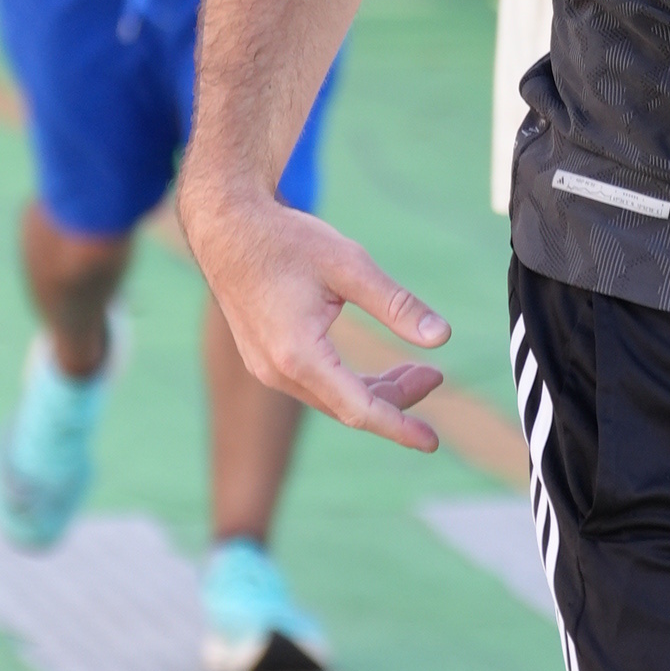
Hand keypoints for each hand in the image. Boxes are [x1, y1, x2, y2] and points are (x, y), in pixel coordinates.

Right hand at [180, 182, 453, 451]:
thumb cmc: (286, 241)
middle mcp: (277, 372)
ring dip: (375, 390)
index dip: (399, 428)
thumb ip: (397, 305)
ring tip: (416, 370)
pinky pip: (315, 386)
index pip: (359, 409)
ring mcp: (267, 368)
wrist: (227, 228)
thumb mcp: (350, 266)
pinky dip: (349, 382)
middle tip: (436, 376)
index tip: (432, 442)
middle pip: (349, 407)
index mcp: (298, 355)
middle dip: (397, 398)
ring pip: (332, 398)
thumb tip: (442, 337)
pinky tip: (375, 369)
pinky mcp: (264, 359)